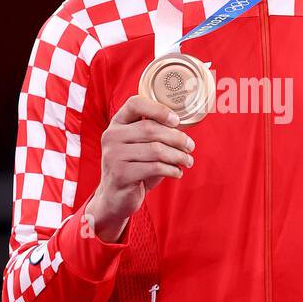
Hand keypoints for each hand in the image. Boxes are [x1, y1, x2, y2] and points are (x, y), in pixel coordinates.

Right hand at [87, 94, 195, 240]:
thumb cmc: (134, 167)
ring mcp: (114, 156)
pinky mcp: (121, 174)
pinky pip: (155, 167)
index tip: (176, 120)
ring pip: (156, 149)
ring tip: (187, 161)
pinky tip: (177, 172)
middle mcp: (112, 136)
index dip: (158, 109)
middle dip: (177, 138)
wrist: (115, 197)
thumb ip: (154, 132)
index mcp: (117, 123)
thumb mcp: (140, 146)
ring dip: (178, 156)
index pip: (135, 104)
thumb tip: (182, 126)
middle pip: (151, 129)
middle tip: (190, 146)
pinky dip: (171, 169)